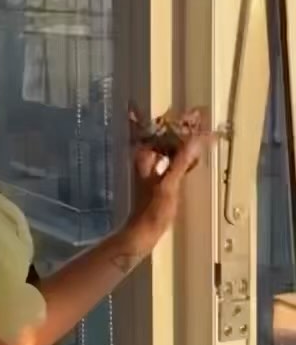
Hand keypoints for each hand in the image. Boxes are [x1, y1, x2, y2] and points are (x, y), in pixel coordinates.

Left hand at [124, 107, 206, 254]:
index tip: (192, 112)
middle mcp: (146, 159)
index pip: (158, 129)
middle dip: (180, 126)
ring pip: (168, 148)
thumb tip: (196, 139)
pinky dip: (182, 156)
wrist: (143, 232)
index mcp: (144, 157)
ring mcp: (152, 169)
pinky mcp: (159, 180)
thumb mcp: (169, 184)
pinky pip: (172, 161)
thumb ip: (181, 161)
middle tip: (200, 117)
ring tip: (201, 133)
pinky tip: (193, 157)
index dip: (173, 119)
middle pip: (163, 136)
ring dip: (182, 140)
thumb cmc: (153, 209)